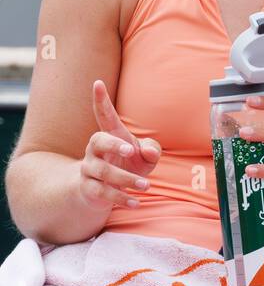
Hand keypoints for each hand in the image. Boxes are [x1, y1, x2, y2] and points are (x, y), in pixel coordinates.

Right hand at [79, 79, 161, 210]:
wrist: (107, 191)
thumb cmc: (130, 165)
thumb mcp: (146, 157)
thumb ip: (153, 150)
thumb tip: (149, 151)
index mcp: (110, 136)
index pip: (103, 115)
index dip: (100, 100)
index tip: (97, 83)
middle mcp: (94, 150)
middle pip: (98, 141)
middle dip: (114, 145)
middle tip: (132, 150)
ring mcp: (89, 169)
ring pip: (102, 172)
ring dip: (126, 179)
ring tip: (147, 186)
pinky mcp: (89, 188)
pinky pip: (102, 193)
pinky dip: (121, 198)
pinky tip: (136, 203)